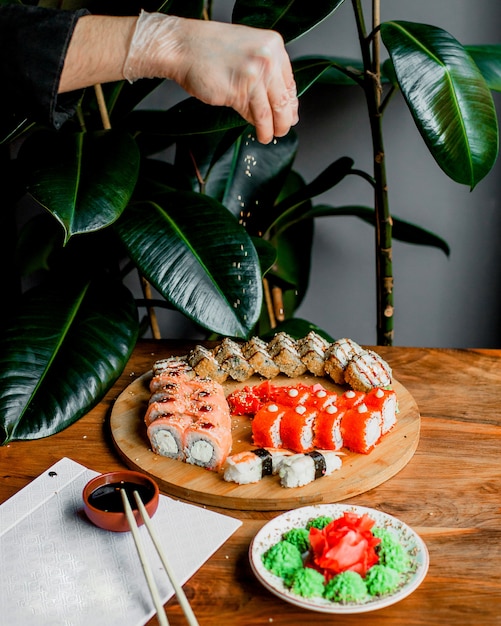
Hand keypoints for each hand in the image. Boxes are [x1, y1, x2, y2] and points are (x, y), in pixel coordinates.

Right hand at [123, 12, 298, 143]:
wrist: (184, 46)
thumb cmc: (211, 50)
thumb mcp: (248, 52)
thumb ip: (266, 73)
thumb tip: (282, 104)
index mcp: (274, 46)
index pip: (290, 84)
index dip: (290, 105)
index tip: (289, 116)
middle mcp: (268, 58)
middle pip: (283, 100)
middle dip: (284, 121)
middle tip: (282, 130)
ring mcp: (254, 74)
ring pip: (270, 111)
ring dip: (270, 129)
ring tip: (268, 136)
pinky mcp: (239, 90)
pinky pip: (253, 114)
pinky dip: (256, 125)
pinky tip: (257, 131)